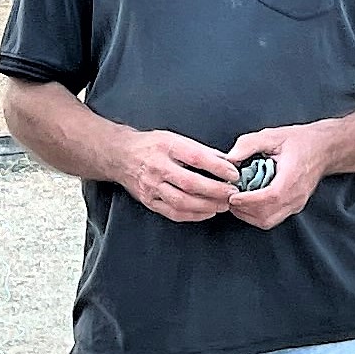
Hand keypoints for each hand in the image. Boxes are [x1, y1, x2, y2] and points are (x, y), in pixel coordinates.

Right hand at [110, 128, 239, 222]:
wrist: (120, 155)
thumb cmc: (151, 145)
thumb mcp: (175, 138)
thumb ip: (200, 150)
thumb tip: (227, 161)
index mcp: (167, 147)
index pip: (196, 158)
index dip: (218, 167)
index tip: (233, 173)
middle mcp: (158, 167)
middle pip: (190, 183)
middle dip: (216, 191)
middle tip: (232, 193)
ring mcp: (152, 186)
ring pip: (182, 202)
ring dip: (206, 205)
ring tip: (223, 205)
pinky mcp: (149, 201)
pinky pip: (173, 212)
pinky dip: (193, 215)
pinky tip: (207, 212)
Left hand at [223, 123, 333, 227]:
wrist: (324, 148)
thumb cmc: (299, 141)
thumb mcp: (271, 135)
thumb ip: (249, 144)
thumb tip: (229, 159)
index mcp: (291, 177)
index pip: (270, 198)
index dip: (248, 200)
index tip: (232, 196)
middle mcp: (295, 196)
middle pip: (266, 215)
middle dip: (243, 209)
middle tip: (228, 197)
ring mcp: (296, 204)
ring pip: (268, 221)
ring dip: (248, 215)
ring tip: (236, 200)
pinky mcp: (294, 207)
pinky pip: (273, 218)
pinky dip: (256, 214)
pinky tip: (248, 202)